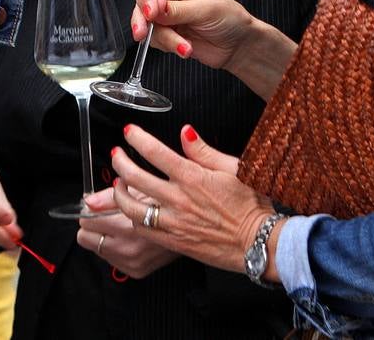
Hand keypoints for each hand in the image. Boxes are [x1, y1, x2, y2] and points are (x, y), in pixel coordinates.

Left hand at [76, 188, 178, 277]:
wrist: (194, 229)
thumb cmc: (170, 206)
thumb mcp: (141, 192)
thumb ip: (109, 197)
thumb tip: (88, 201)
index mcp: (126, 226)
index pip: (86, 221)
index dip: (92, 210)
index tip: (99, 206)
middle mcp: (127, 249)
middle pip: (86, 238)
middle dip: (94, 226)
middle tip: (107, 217)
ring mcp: (131, 263)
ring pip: (97, 249)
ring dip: (104, 238)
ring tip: (121, 227)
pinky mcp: (137, 271)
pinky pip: (111, 260)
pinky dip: (115, 249)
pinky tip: (128, 239)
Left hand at [109, 124, 273, 274]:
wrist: (258, 243)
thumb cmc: (250, 205)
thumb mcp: (232, 168)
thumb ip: (203, 150)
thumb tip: (185, 131)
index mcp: (192, 176)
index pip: (154, 152)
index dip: (137, 138)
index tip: (129, 131)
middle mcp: (178, 198)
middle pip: (135, 177)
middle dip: (119, 162)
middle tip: (116, 154)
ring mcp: (174, 222)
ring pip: (132, 206)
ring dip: (119, 192)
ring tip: (118, 183)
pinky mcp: (174, 241)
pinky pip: (143, 230)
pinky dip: (132, 218)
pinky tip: (133, 210)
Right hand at [131, 0, 256, 71]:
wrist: (238, 46)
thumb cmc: (230, 18)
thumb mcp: (206, 10)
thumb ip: (178, 10)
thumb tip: (156, 9)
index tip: (150, 11)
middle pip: (143, 4)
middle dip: (142, 20)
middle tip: (143, 33)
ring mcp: (167, 17)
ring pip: (148, 26)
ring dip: (165, 39)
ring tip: (186, 47)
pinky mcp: (167, 35)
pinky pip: (156, 41)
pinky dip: (169, 47)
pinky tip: (186, 48)